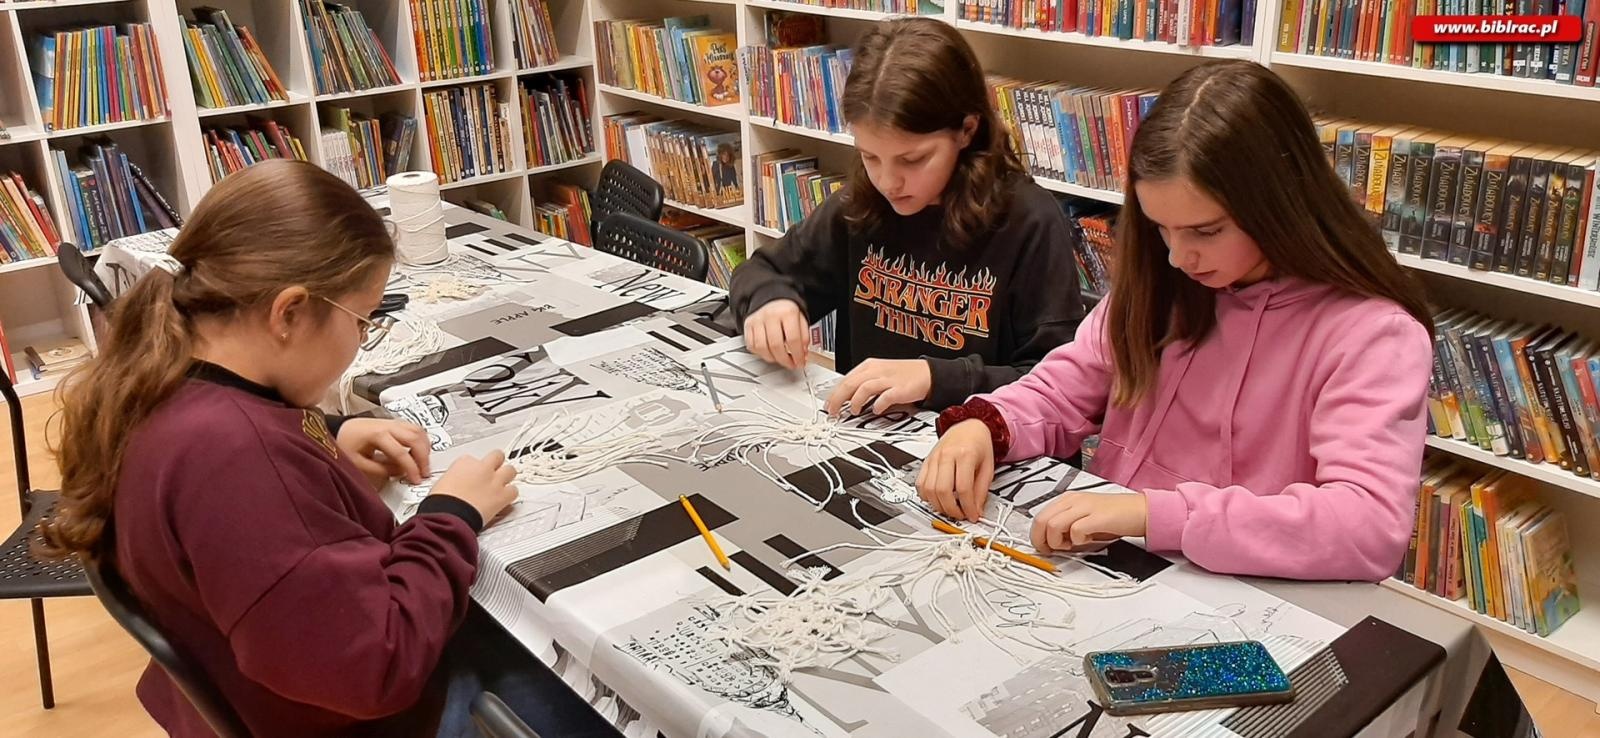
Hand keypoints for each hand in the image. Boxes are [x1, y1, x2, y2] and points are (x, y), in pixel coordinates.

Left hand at [336, 418, 431, 485]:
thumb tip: (401, 472)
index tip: (416, 480)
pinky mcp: (394, 423)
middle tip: (424, 473)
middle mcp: (387, 425)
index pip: (401, 452)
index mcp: (376, 434)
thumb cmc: (345, 444)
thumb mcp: (357, 463)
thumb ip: (380, 469)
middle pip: (415, 438)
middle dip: (423, 458)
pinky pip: (415, 428)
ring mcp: (392, 422)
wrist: (340, 431)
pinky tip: (420, 451)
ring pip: (418, 430)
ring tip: (423, 463)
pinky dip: (422, 440)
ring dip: (425, 447)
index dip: (411, 468)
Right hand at [430, 450, 518, 526]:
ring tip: (503, 483)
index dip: (474, 468)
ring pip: (510, 470)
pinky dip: (511, 495)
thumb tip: (455, 484)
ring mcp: (494, 480)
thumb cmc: (441, 502)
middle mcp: (482, 468)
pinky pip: (514, 491)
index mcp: (464, 462)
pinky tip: (506, 498)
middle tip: (494, 471)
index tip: (473, 475)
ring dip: (507, 476)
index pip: (473, 459)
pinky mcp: (502, 495)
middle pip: (497, 456)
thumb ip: (454, 479)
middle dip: (496, 463)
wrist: (448, 515)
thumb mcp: (442, 483)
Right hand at [743, 299, 808, 368]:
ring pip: (762, 348)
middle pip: (776, 346)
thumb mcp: (801, 319)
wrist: (771, 297)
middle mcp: (770, 316)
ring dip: (773, 359)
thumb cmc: (786, 309)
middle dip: (785, 360)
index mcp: (786, 312)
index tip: (800, 362)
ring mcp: (757, 321)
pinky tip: (770, 353)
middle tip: (791, 364)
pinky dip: (761, 354)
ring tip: (781, 359)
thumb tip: (803, 353)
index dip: (798, 355)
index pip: (793, 339)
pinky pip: (752, 346)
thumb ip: (804, 336)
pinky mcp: (748, 326)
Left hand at [824, 358, 931, 416]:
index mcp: (869, 366)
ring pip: (864, 388)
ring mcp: (888, 379)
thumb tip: (844, 398)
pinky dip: (878, 405)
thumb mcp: (878, 374)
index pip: (845, 379)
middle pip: (850, 383)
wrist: (928, 374)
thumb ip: (862, 384)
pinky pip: (885, 397)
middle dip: (838, 399)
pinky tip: (876, 410)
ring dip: (855, 401)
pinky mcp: (900, 389)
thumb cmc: (903, 376)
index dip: (834, 393)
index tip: (828, 405)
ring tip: (853, 411)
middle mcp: (877, 371)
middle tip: (833, 411)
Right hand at [915, 419, 994, 521]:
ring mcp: (934, 458)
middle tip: (960, 515)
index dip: (967, 507)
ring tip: (949, 509)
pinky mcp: (926, 461)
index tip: (972, 515)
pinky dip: (926, 496)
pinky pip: (920, 483)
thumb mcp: (988, 467)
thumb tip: (976, 510)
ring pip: (928, 489)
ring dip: (938, 505)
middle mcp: (946, 455)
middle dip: (951, 509)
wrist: (968, 427)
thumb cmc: (979, 444)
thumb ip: (982, 490)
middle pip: (942, 490)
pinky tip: (936, 499)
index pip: (963, 488)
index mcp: (965, 454)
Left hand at [1030, 493, 1147, 553]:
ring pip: (1053, 525)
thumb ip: (1065, 526)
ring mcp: (1085, 507)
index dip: (1037, 535)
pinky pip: (1076, 530)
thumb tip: (1048, 542)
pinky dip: (1077, 541)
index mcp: (1068, 499)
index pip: (1039, 516)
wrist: (1139, 511)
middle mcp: (1074, 500)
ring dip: (1058, 541)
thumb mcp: (1083, 518)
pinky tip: (1087, 540)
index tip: (1043, 546)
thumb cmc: (1112, 516)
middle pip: (1042, 520)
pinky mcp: (1097, 517)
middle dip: (1041, 540)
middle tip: (1052, 549)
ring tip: (1071, 544)